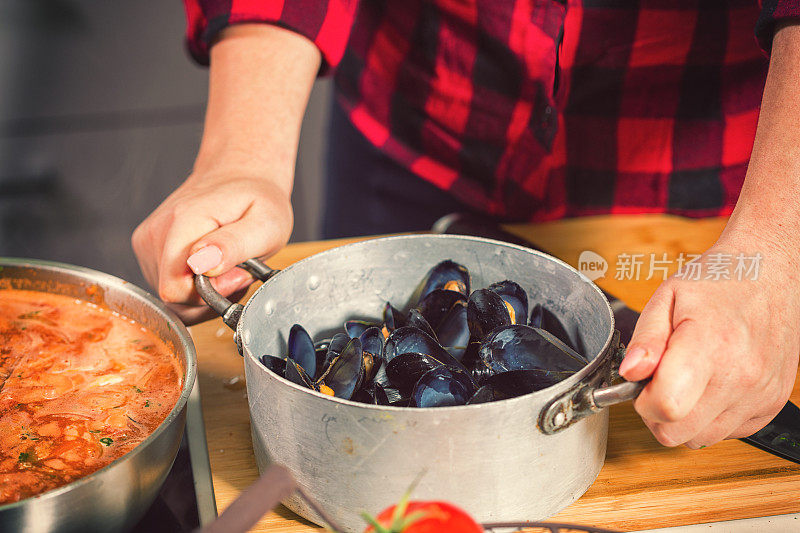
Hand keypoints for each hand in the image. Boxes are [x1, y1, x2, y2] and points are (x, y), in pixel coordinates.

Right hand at [132, 167, 292, 324]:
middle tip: (238, 270)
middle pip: (172, 298)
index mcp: (182, 223)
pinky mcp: (147, 250)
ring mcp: (147, 242)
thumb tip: (201, 265)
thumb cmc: (256, 200)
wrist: (239, 176)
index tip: (237, 273)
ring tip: (227, 265)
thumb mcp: (264, 224)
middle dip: (210, 296)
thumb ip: (233, 246)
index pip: (176, 290)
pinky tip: (212, 266)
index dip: (210, 293)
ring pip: (171, 297)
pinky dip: (194, 287)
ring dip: (203, 292)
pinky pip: (169, 287)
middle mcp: (156, 233)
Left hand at [619, 234, 799, 447]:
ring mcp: (759, 394)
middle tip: (659, 381)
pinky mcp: (771, 404)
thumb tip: (629, 374)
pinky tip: (710, 385)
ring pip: (701, 439)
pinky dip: (710, 417)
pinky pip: (727, 432)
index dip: (642, 402)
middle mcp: (740, 376)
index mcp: (709, 345)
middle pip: (679, 433)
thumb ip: (645, 340)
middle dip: (657, 414)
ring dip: (684, 418)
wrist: (769, 274)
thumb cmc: (718, 282)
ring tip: (685, 380)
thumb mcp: (666, 298)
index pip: (667, 407)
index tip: (642, 383)